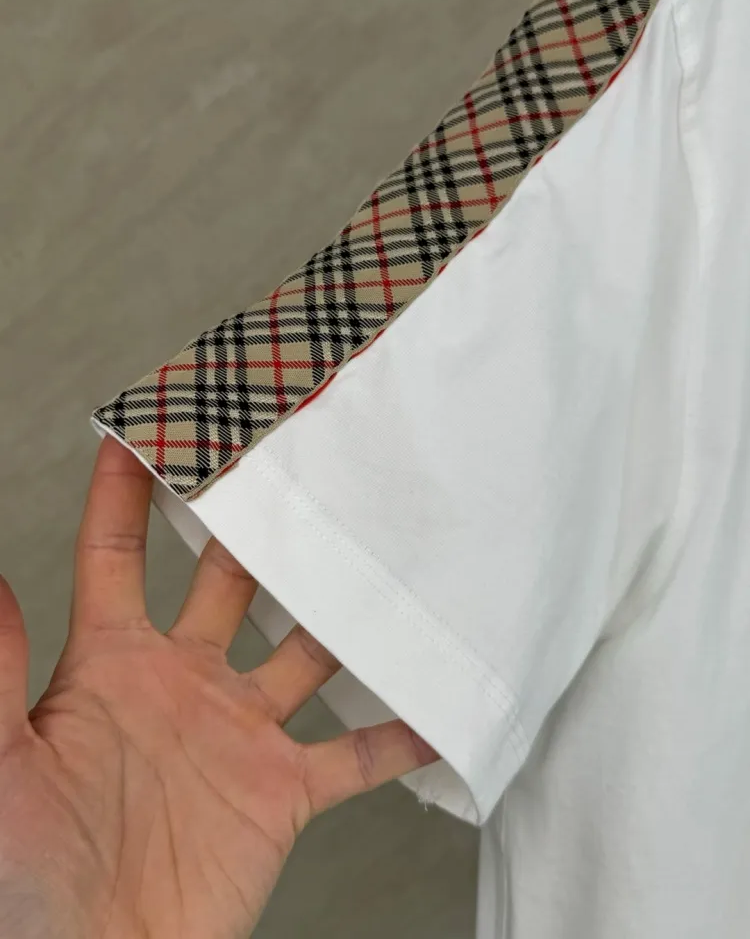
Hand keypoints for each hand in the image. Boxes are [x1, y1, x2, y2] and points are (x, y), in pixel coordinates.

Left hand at [0, 438, 436, 938]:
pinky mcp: (281, 792)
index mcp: (111, 665)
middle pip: (229, 580)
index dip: (125, 494)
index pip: (116, 555)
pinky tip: (438, 705)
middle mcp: (182, 684)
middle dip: (257, 527)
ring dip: (343, 613)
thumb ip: (0, 671)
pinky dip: (400, 733)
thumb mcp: (2, 765)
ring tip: (385, 558)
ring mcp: (238, 735)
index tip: (146, 430)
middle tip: (291, 469)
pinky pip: (356, 755)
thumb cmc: (23, 882)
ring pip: (305, 651)